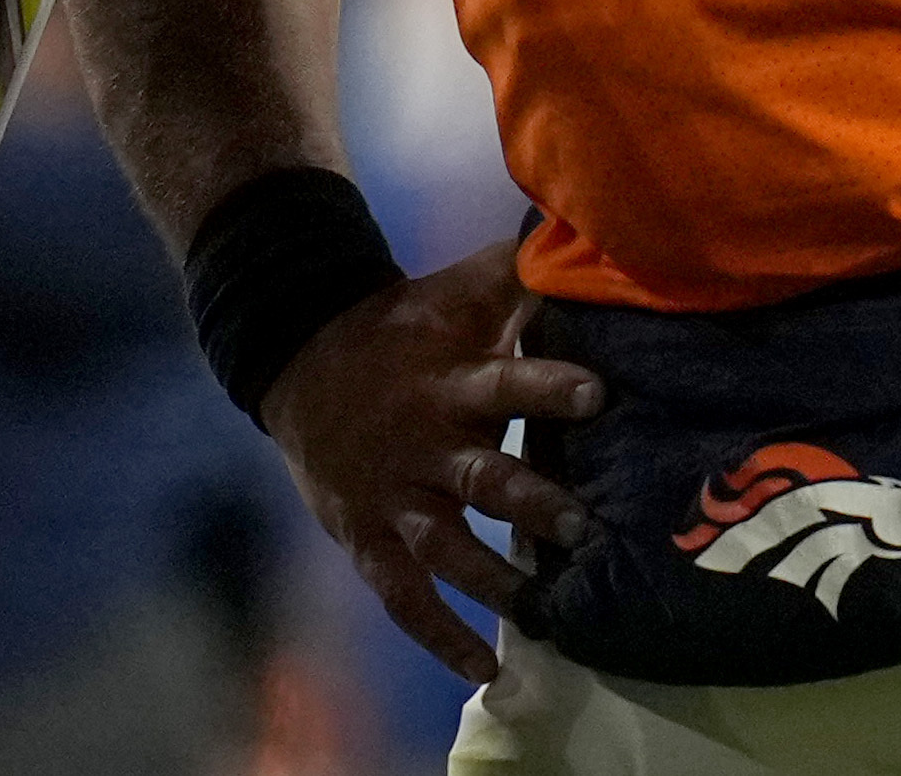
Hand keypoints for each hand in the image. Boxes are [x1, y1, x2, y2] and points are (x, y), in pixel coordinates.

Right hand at [258, 238, 602, 685]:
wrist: (301, 356)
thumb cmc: (405, 326)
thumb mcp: (455, 293)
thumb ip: (520, 271)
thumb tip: (589, 230)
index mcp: (452, 378)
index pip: (506, 379)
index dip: (549, 385)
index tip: (599, 392)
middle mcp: (426, 441)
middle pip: (483, 476)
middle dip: (533, 502)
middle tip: (584, 527)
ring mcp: (394, 495)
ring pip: (445, 545)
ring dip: (494, 579)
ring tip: (544, 611)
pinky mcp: (369, 536)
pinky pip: (405, 597)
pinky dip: (442, 635)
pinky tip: (487, 670)